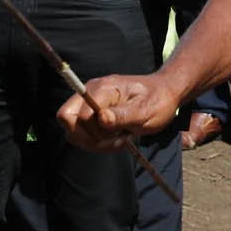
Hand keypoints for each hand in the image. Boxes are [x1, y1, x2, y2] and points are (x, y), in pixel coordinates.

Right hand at [57, 73, 180, 150]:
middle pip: (66, 119)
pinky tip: (116, 139)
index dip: (96, 131)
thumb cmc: (157, 101)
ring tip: (119, 139)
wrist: (164, 94)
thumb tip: (101, 119)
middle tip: (115, 140)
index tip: (120, 134)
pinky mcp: (91, 111)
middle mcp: (90, 91)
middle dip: (88, 138)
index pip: (81, 115)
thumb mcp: (145, 111)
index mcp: (103, 88)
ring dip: (93, 142)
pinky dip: (96, 141)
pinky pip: (81, 132)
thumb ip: (123, 115)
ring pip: (72, 129)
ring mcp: (89, 101)